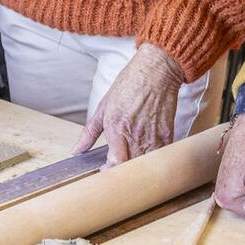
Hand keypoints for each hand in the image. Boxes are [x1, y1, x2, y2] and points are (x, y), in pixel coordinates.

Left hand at [73, 44, 183, 165]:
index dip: (110, 173)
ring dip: (137, 167)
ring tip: (131, 164)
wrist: (156, 71)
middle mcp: (135, 135)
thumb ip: (89, 133)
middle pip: (131, 168)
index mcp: (117, 128)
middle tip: (117, 172)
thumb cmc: (129, 85)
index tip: (105, 172)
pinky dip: (152, 159)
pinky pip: (160, 155)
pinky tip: (146, 154)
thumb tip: (75, 151)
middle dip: (123, 173)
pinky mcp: (168, 134)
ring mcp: (153, 136)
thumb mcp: (103, 107)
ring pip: (146, 165)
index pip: (115, 163)